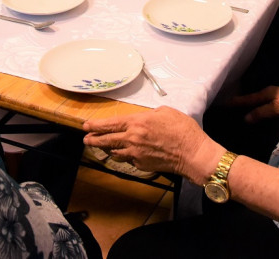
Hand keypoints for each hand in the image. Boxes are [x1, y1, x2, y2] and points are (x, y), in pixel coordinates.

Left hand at [84, 106, 216, 179]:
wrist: (192, 153)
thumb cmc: (182, 130)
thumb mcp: (165, 112)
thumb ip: (149, 114)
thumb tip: (143, 118)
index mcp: (137, 122)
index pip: (110, 124)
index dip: (96, 125)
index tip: (86, 125)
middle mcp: (132, 139)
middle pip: (107, 140)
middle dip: (94, 139)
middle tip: (86, 139)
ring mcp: (136, 154)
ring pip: (114, 152)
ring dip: (106, 149)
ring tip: (101, 146)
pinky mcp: (142, 165)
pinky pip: (127, 160)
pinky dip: (123, 156)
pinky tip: (123, 154)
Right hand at [228, 83, 278, 123]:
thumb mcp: (275, 109)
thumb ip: (260, 113)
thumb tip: (245, 118)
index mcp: (264, 93)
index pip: (246, 99)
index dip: (235, 102)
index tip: (223, 103)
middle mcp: (267, 92)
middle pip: (250, 98)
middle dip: (240, 102)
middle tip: (229, 107)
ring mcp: (274, 94)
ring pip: (257, 99)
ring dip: (249, 104)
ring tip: (240, 109)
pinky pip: (263, 101)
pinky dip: (257, 105)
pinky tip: (257, 110)